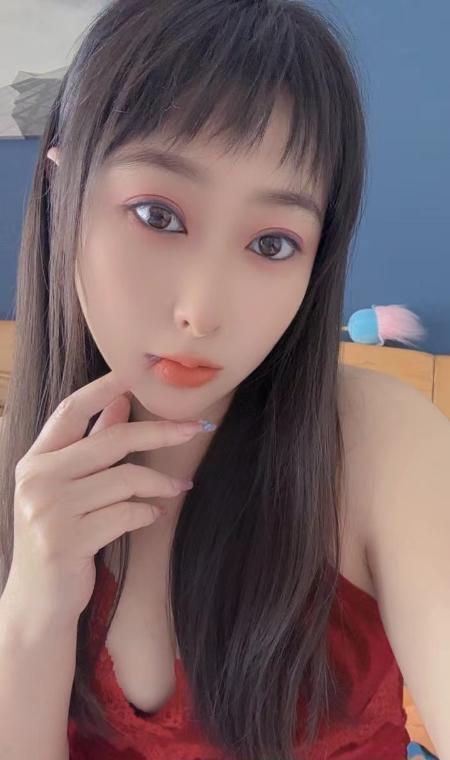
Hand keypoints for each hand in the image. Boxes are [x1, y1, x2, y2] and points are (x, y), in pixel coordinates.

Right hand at [4, 358, 204, 628]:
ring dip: (161, 483)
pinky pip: (126, 514)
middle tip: (194, 428)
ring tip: (178, 489)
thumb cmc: (60, 535)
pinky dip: (148, 512)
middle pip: (111, 440)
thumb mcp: (69, 487)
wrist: (38, 600)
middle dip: (160, 432)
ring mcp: (48, 511)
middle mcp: (37, 479)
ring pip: (125, 479)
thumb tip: (119, 400)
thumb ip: (91, 444)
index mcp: (36, 460)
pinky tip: (153, 516)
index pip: (70, 411)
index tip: (135, 371)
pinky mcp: (67, 541)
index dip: (103, 388)